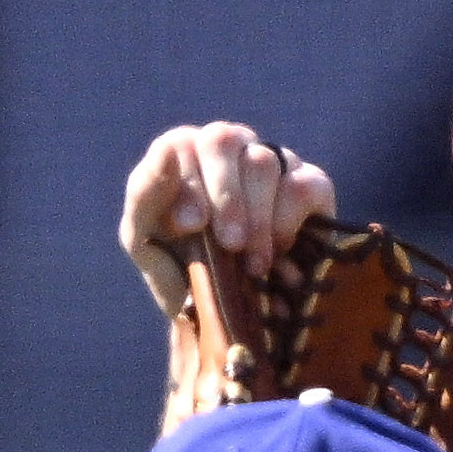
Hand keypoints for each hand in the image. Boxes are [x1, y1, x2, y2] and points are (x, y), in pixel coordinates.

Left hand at [120, 120, 333, 319]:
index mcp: (183, 154)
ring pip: (262, 163)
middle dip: (223, 197)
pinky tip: (277, 252)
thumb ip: (145, 195)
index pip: (181, 143)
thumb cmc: (176, 266)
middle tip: (228, 245)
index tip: (190, 226)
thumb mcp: (143, 240)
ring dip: (256, 221)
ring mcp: (271, 159)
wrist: (220, 310)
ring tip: (252, 265)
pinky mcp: (309, 182)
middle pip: (223, 141)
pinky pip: (301, 187)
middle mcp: (228, 146)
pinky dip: (286, 225)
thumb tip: (165, 152)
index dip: (187, 182)